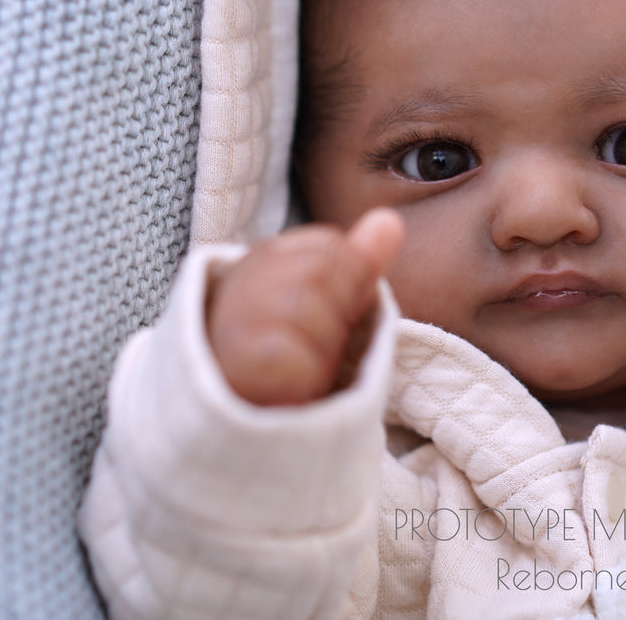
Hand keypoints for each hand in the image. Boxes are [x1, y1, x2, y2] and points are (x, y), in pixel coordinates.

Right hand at [206, 208, 404, 405]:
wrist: (235, 405)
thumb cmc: (290, 348)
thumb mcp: (328, 300)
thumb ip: (358, 262)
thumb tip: (391, 220)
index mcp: (269, 256)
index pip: (331, 246)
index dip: (345, 286)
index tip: (325, 314)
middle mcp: (245, 279)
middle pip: (322, 274)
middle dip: (334, 318)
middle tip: (312, 345)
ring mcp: (236, 319)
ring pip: (311, 312)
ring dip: (322, 351)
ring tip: (302, 364)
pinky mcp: (238, 361)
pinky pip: (297, 359)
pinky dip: (307, 377)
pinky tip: (292, 384)